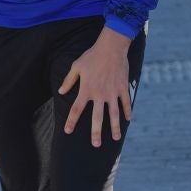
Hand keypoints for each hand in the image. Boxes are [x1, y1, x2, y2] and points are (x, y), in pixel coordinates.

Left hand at [57, 25, 133, 146]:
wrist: (112, 46)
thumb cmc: (92, 55)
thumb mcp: (76, 66)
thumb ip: (69, 80)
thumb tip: (61, 92)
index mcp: (86, 89)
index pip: (76, 109)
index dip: (71, 121)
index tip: (67, 131)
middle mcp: (99, 93)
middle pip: (97, 117)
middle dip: (96, 132)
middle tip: (95, 145)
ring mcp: (112, 91)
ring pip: (114, 113)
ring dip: (115, 127)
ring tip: (116, 138)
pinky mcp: (122, 87)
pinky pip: (126, 102)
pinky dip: (127, 111)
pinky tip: (129, 119)